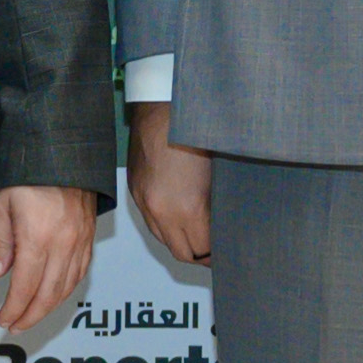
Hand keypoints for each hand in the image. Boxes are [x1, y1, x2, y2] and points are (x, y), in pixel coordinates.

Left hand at [0, 185, 102, 343]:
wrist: (61, 150)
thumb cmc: (28, 172)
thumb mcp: (1, 203)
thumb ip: (0, 241)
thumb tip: (0, 272)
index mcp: (38, 237)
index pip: (26, 286)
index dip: (15, 308)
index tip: (5, 318)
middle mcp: (63, 243)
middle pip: (48, 294)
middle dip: (31, 315)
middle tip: (16, 325)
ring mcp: (80, 241)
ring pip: (67, 287)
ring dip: (49, 307)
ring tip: (33, 316)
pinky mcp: (89, 236)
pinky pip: (80, 272)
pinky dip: (67, 290)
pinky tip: (55, 295)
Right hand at [126, 100, 213, 274]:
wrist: (163, 107)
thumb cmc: (196, 132)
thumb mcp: (217, 174)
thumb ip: (217, 206)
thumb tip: (224, 225)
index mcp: (187, 208)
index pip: (203, 250)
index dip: (217, 254)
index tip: (227, 250)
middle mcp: (161, 211)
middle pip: (182, 253)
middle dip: (200, 256)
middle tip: (216, 251)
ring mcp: (145, 202)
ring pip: (163, 240)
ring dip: (181, 242)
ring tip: (199, 236)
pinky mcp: (135, 192)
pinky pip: (151, 222)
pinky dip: (166, 226)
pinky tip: (179, 217)